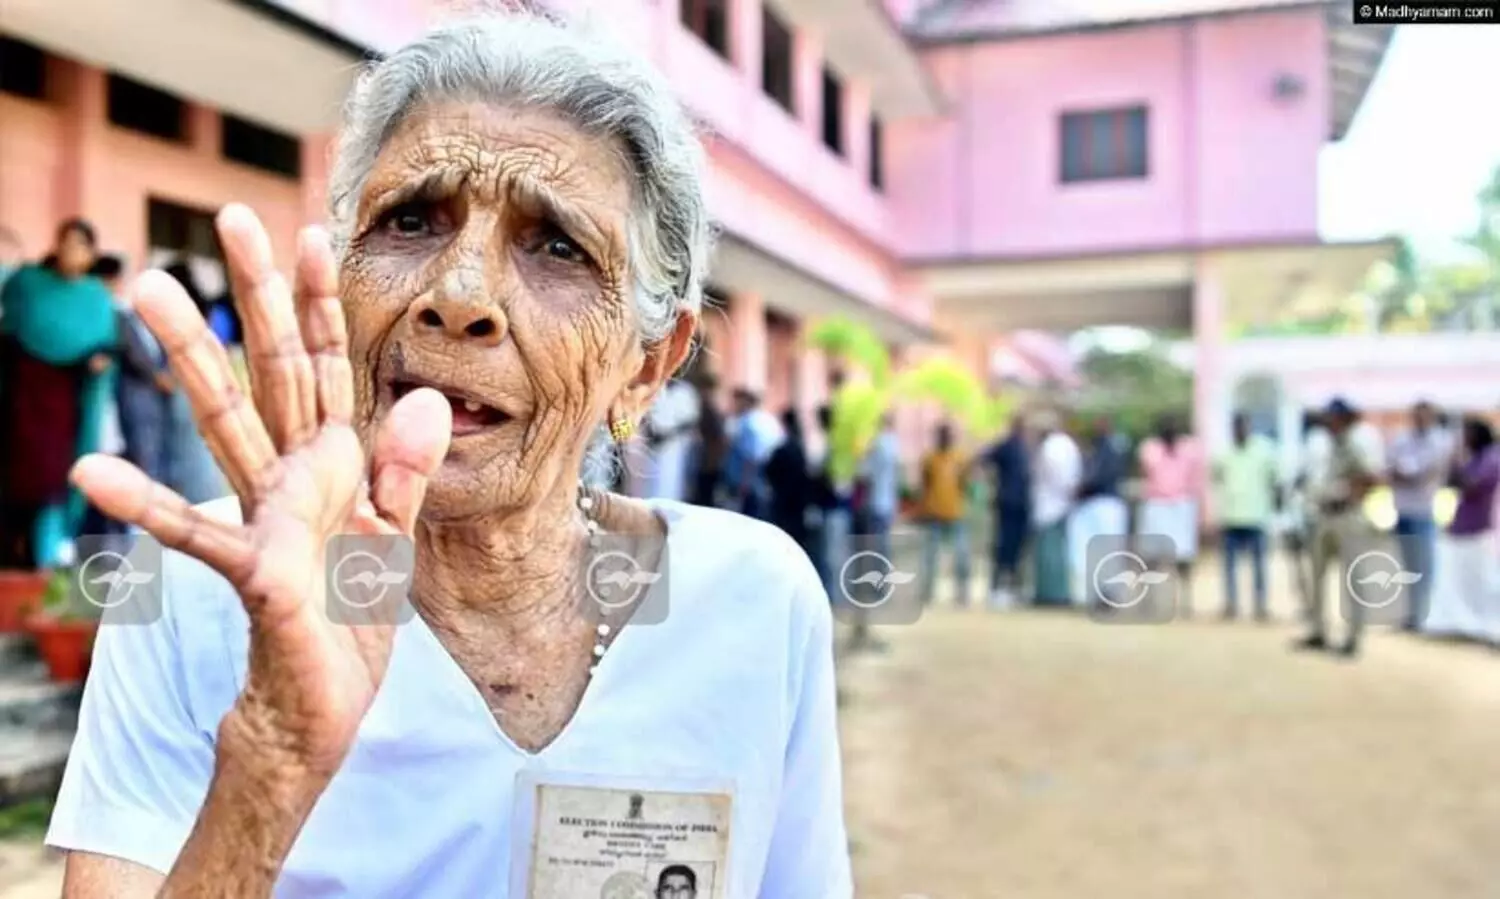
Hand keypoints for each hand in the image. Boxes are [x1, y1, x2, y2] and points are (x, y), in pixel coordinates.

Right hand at [70, 204, 451, 781]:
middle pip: (273, 368)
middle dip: (257, 295)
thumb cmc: (352, 615)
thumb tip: (424, 394)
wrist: (324, 700)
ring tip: (148, 288)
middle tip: (231, 215)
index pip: (328, 368)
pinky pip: (195, 532)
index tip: (315, 234)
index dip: (322, 305)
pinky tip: (92, 472)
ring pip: (226, 420)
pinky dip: (145, 504)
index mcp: (333, 463)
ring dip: (191, 355)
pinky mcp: (255, 568)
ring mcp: (266, 515)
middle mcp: (290, 474)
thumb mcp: (395, 535)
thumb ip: (406, 469)